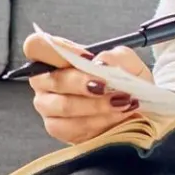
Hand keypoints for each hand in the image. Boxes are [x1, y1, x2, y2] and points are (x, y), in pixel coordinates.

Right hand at [21, 31, 154, 144]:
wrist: (138, 113)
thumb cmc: (125, 84)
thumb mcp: (128, 64)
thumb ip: (116, 57)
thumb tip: (100, 62)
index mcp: (57, 58)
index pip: (36, 46)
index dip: (58, 50)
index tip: (86, 59)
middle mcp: (46, 80)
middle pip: (52, 79)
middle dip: (83, 83)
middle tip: (107, 86)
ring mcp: (48, 106)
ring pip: (63, 105)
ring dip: (96, 105)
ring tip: (121, 102)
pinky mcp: (57, 128)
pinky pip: (71, 126)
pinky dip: (98, 121)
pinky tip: (115, 116)